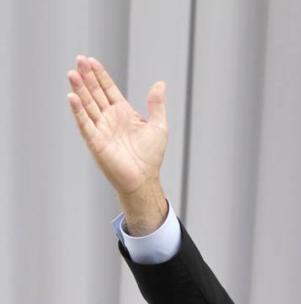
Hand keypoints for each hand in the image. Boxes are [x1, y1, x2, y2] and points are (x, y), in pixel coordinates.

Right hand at [67, 55, 168, 233]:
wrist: (144, 179)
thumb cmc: (151, 156)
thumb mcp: (158, 126)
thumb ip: (156, 104)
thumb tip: (160, 84)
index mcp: (123, 113)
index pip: (108, 89)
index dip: (100, 75)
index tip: (91, 60)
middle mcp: (109, 118)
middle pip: (95, 93)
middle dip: (87, 77)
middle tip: (79, 59)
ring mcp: (100, 129)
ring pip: (87, 105)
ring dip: (79, 89)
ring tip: (72, 73)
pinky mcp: (95, 141)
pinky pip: (84, 124)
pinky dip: (78, 111)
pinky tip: (72, 97)